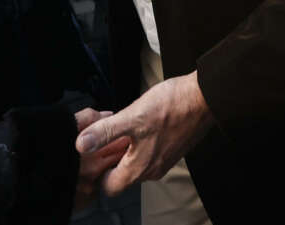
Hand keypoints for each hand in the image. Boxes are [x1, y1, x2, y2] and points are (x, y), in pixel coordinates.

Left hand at [76, 70, 213, 195]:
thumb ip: (105, 132)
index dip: (97, 172)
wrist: (203, 98)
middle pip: (121, 175)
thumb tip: (81, 144)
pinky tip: (138, 124)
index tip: (92, 153)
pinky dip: (138, 143)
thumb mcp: (132, 116)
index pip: (109, 187)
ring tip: (120, 126)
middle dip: (109, 158)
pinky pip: (147, 154)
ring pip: (134, 163)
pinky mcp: (170, 150)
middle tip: (103, 135)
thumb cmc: (171, 106)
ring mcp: (163, 161)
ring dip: (124, 149)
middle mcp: (152, 170)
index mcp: (140, 168)